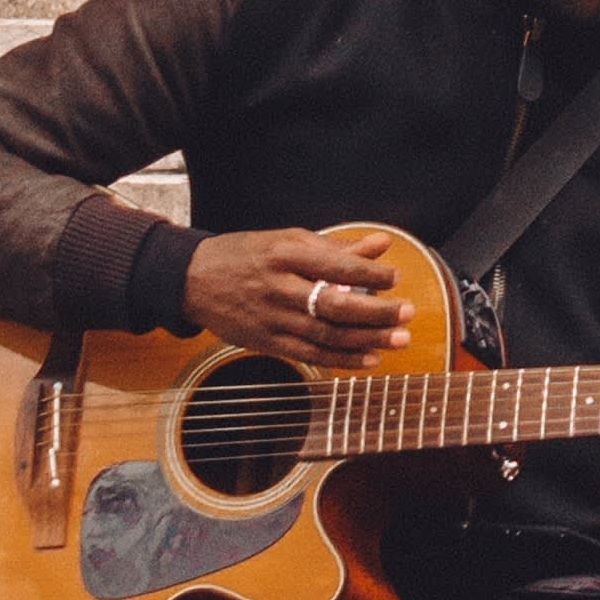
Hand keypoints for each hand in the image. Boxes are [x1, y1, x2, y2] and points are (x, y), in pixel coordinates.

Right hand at [185, 228, 411, 371]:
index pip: (333, 265)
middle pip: (333, 304)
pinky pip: (310, 354)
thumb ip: (336, 248)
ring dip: (366, 340)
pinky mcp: (267, 342)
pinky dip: (342, 359)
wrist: (192, 280)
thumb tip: (382, 245)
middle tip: (407, 313)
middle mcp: (277, 287)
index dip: (368, 274)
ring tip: (399, 339)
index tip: (395, 278)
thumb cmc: (246, 256)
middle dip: (375, 312)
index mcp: (283, 255)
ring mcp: (271, 318)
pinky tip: (370, 359)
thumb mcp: (287, 240)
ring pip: (325, 334)